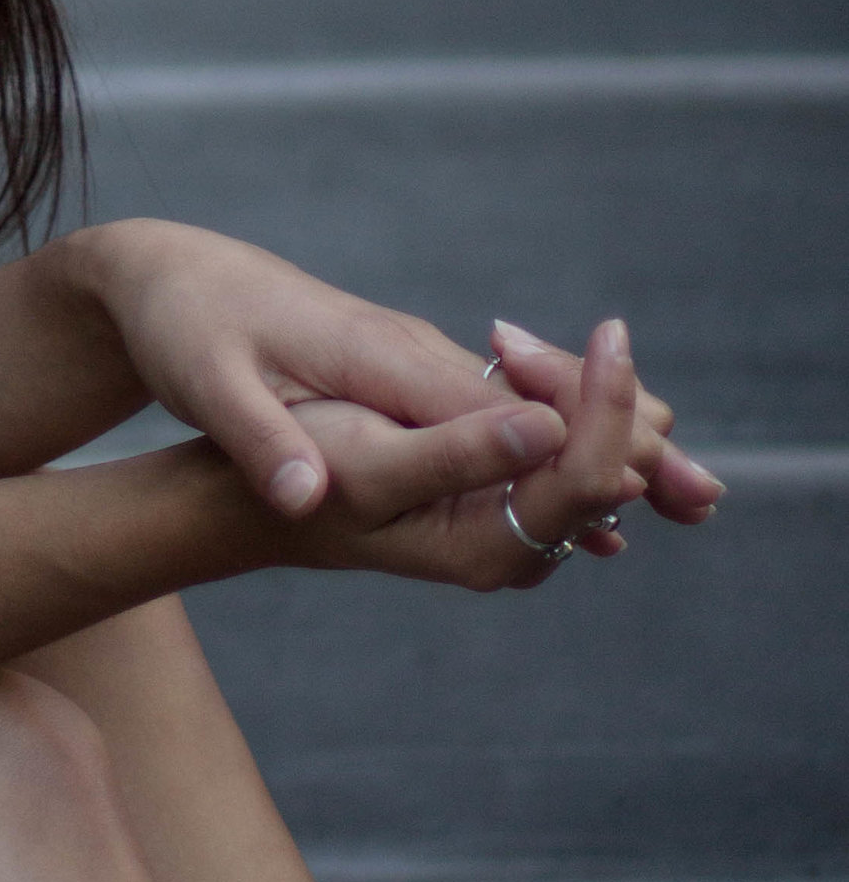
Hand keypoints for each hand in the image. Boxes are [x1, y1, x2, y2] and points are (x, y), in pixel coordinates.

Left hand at [75, 220, 707, 532]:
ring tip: (678, 493)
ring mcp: (409, 354)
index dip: (567, 447)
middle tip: (705, 495)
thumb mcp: (204, 383)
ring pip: (525, 400)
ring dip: (600, 438)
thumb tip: (306, 500)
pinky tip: (582, 469)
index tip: (635, 490)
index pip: (495, 407)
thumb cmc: (180, 325)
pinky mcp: (397, 366)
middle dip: (618, 441)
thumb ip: (261, 440)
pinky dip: (552, 429)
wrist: (159, 269)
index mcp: (378, 352)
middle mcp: (409, 348)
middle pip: (536, 401)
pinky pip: (492, 402)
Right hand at [282, 318, 685, 590]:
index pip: (589, 478)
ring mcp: (517, 521)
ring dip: (579, 386)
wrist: (267, 495)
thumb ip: (458, 454)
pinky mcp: (507, 491)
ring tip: (505, 343)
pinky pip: (570, 444)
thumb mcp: (368, 462)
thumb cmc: (309, 471)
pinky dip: (564, 394)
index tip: (607, 333)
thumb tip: (552, 428)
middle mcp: (518, 545)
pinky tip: (513, 356)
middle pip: (614, 467)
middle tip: (509, 338)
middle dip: (594, 388)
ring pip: (601, 453)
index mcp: (489, 549)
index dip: (607, 405)